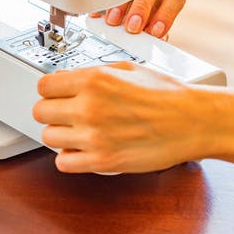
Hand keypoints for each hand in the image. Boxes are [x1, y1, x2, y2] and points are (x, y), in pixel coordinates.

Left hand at [32, 62, 210, 172]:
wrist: (193, 121)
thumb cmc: (165, 94)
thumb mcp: (124, 70)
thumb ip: (89, 74)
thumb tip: (62, 78)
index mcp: (93, 80)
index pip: (43, 86)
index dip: (50, 91)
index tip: (56, 95)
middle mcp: (89, 107)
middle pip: (40, 112)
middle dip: (52, 112)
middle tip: (66, 114)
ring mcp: (93, 136)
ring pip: (48, 137)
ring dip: (59, 135)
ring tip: (76, 132)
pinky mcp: (102, 161)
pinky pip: (62, 163)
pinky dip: (69, 158)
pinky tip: (81, 150)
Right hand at [91, 0, 186, 38]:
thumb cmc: (155, 5)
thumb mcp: (160, 15)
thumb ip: (157, 27)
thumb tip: (153, 41)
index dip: (166, 14)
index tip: (154, 32)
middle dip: (141, 7)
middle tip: (131, 27)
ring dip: (120, 3)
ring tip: (112, 21)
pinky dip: (102, 0)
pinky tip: (97, 14)